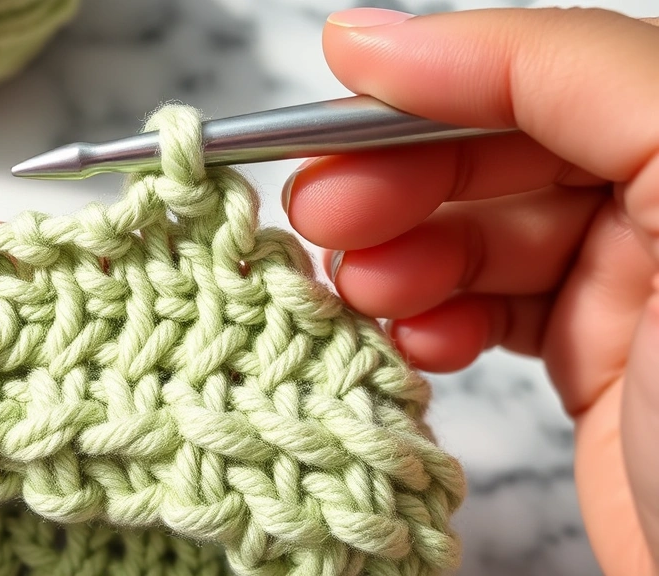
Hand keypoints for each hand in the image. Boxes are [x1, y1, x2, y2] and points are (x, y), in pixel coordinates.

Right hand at [281, 7, 658, 573]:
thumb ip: (561, 77)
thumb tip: (381, 34)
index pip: (554, 66)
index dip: (436, 71)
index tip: (336, 87)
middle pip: (500, 147)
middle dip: (399, 176)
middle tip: (323, 211)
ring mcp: (636, 283)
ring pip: (479, 231)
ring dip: (401, 255)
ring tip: (360, 290)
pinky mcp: (599, 359)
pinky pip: (488, 307)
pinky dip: (432, 317)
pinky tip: (412, 339)